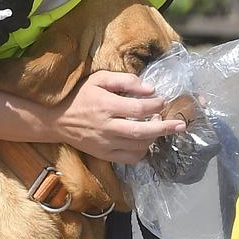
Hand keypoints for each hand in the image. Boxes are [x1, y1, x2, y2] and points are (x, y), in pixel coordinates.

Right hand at [46, 70, 185, 163]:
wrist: (57, 121)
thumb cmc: (80, 96)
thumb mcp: (99, 79)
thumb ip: (125, 80)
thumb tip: (150, 88)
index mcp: (106, 106)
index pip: (138, 109)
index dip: (155, 105)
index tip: (162, 100)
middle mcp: (106, 127)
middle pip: (142, 131)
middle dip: (164, 128)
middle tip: (180, 125)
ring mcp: (105, 144)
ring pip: (138, 147)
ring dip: (153, 138)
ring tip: (159, 128)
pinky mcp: (104, 155)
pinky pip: (129, 158)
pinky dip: (142, 152)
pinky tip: (146, 142)